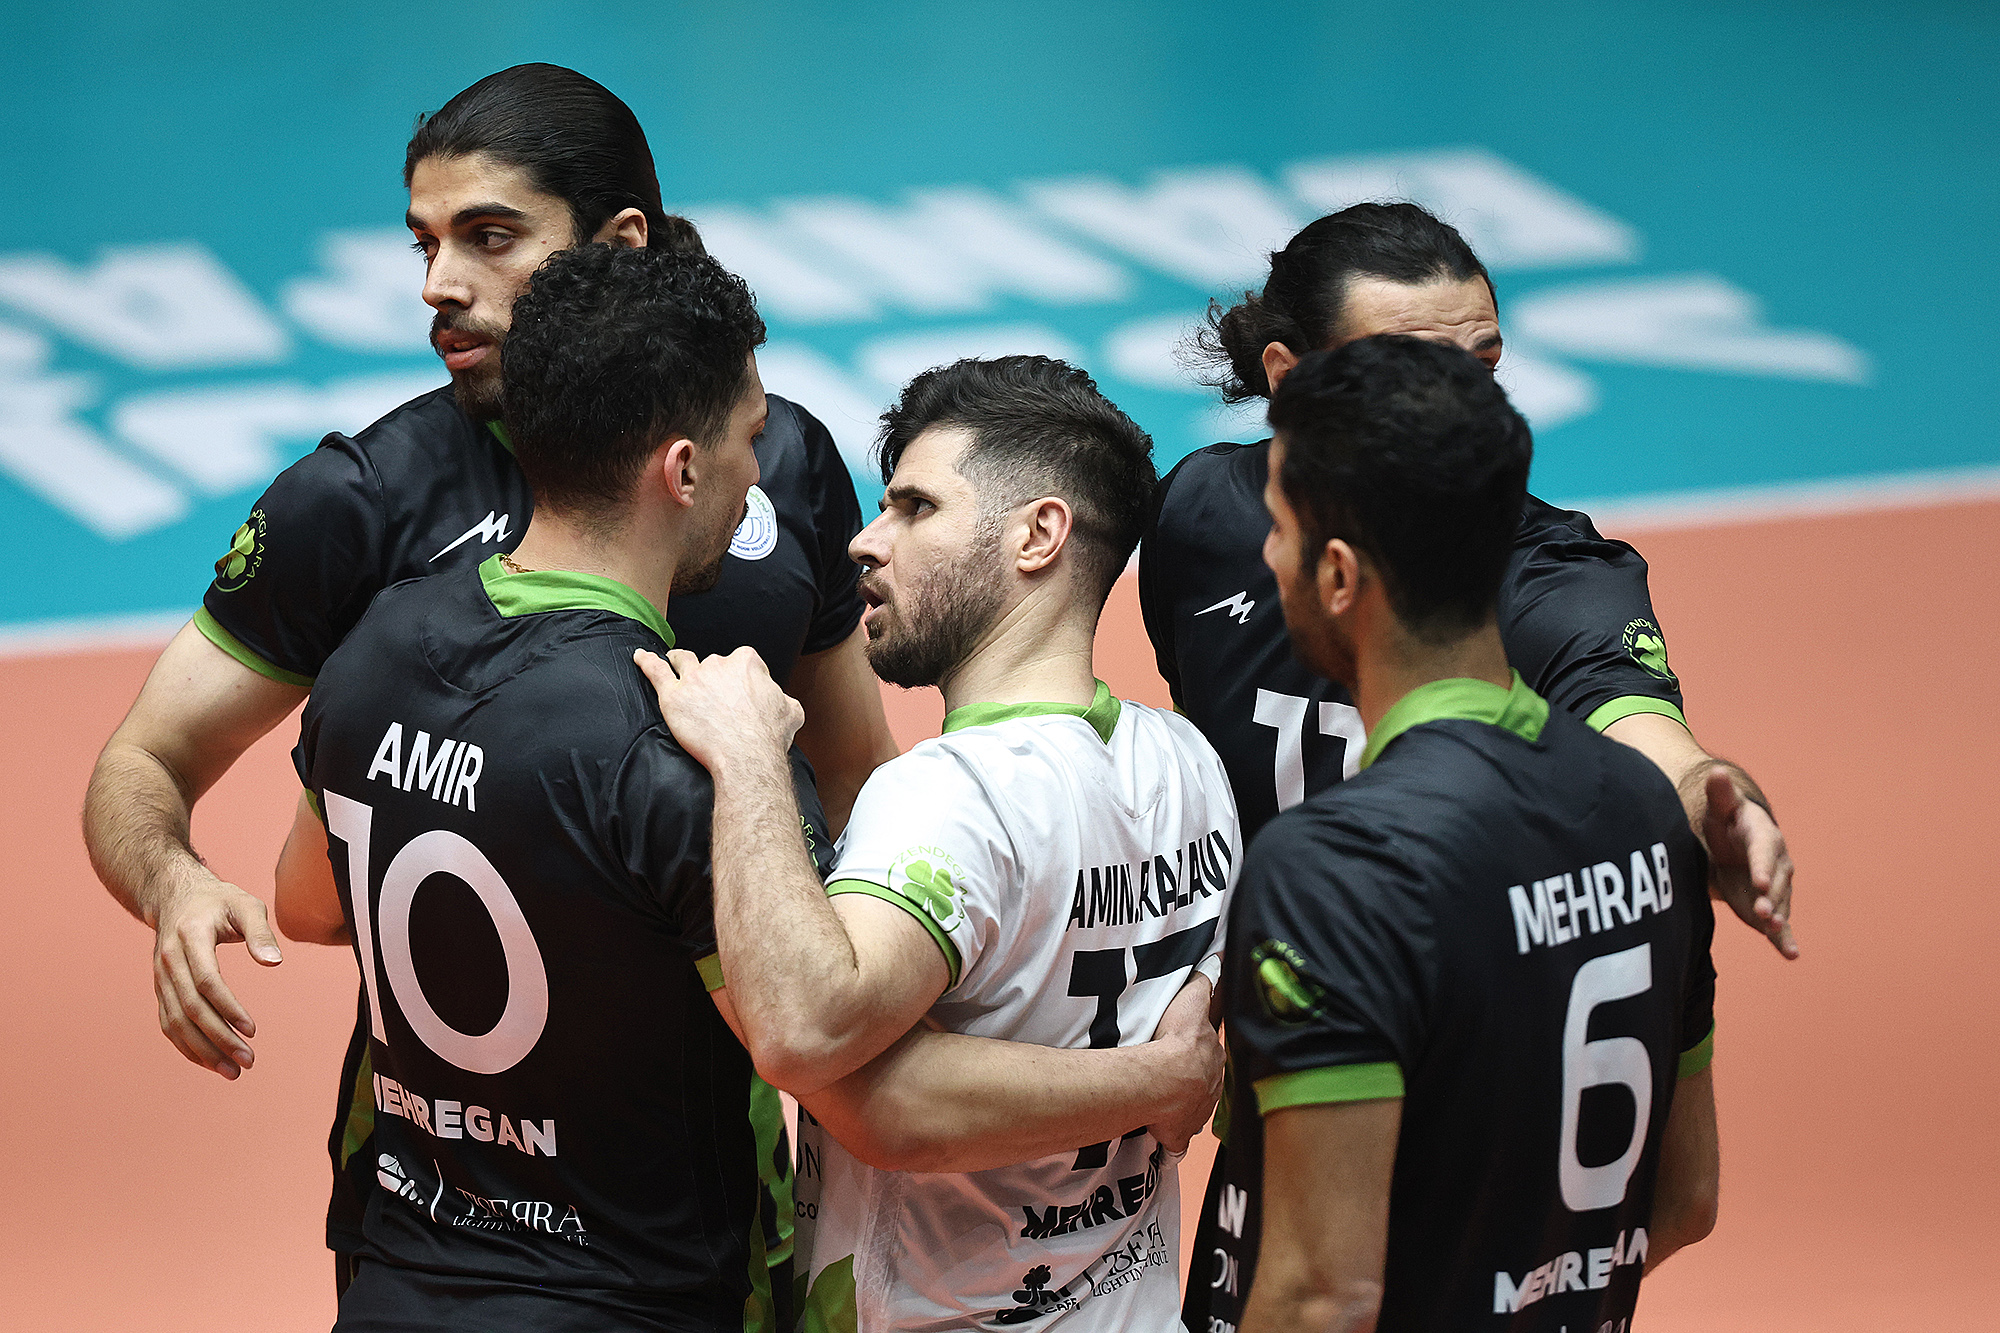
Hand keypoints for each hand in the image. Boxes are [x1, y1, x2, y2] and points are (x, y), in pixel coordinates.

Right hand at [152, 874, 282, 1077]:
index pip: (206, 982)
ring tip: (232, 1071)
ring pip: (176, 1022)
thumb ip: (260, 931)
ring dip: (202, 1050)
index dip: (228, 1009)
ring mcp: (160, 977)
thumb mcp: (246, 904)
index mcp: (189, 938)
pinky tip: (211, 1062)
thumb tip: (275, 963)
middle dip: (219, 1039)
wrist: (175, 896)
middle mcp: (168, 961)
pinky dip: (187, 1046)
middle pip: (191, 1008)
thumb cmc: (219, 901)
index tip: (253, 1030)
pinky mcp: (161, 989)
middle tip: (248, 1062)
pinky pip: (169, 1023)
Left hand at [634, 646, 803, 774]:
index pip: (743, 662)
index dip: (742, 677)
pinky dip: (646, 662)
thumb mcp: (791, 712)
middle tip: (715, 699)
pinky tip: (639, 657)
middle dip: (714, 677)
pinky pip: (655, 671)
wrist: (746, 757)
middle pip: (713, 664)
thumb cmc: (768, 737)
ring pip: (683, 660)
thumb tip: (782, 702)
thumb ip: (783, 700)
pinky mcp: (673, 695)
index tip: (741, 691)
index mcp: (747, 663)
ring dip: (680, 660)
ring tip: (675, 662)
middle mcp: (719, 664)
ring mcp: (694, 678)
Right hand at [1145, 973, 1224, 1152]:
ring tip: (1163, 1098)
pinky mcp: (1180, 1132)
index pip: (1210, 1052)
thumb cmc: (1177, 1042)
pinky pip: (1176, 1135)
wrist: (1165, 1080)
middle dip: (1193, 1079)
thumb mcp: (1193, 1002)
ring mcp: (1197, 1110)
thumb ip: (1204, 982)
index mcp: (1214, 1057)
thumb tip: (1218, 961)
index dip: (1199, 1052)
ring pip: (1191, 1105)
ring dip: (1181, 1103)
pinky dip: (1170, 1133)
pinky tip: (1161, 1131)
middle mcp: (1211, 1085)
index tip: (1189, 1052)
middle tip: (1172, 1074)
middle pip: (1203, 1080)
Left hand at [1702, 768, 1797, 958]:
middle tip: (1763, 913)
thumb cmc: (1724, 821)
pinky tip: (1792, 955)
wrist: (1731, 842)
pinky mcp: (1769, 906)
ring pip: (1779, 904)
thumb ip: (1719, 794)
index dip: (1762, 867)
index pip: (1764, 852)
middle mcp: (1777, 863)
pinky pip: (1780, 924)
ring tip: (1773, 932)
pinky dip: (1785, 940)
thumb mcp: (1719, 806)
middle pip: (1775, 883)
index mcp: (1765, 837)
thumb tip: (1717, 773)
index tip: (1758, 881)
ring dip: (1777, 920)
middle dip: (1770, 898)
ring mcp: (1775, 887)